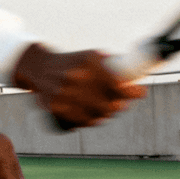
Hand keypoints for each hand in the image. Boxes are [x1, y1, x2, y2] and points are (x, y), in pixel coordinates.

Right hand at [12, 44, 145, 129]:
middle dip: (118, 106)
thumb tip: (135, 80)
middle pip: (107, 104)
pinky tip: (90, 117)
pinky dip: (87, 122)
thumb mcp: (92, 56)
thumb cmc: (72, 62)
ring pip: (93, 116)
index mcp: (88, 62)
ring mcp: (62, 93)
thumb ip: (114, 64)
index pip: (118, 83)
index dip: (132, 92)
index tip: (140, 93)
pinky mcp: (53, 106)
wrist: (39, 66)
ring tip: (105, 111)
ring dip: (103, 116)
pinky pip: (78, 122)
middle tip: (121, 105)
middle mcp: (75, 77)